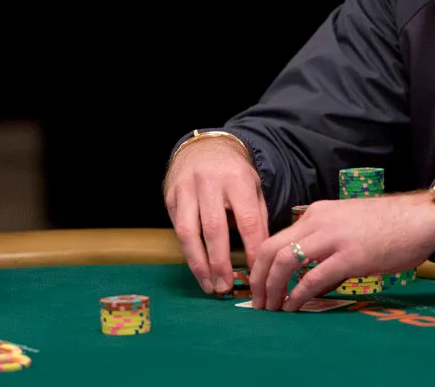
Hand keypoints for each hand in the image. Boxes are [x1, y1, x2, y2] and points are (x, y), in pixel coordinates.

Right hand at [163, 137, 268, 294]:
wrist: (205, 148)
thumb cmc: (234, 173)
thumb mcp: (254, 187)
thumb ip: (258, 218)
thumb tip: (263, 255)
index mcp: (237, 179)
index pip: (247, 219)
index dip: (252, 248)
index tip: (256, 272)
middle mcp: (210, 182)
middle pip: (214, 228)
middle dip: (220, 262)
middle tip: (226, 287)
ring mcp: (186, 189)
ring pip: (189, 232)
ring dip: (198, 264)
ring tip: (209, 285)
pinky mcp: (171, 197)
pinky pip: (178, 229)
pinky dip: (188, 252)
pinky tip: (198, 268)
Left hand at [249, 192, 434, 311]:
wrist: (421, 218)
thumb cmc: (389, 225)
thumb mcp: (347, 227)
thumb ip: (325, 248)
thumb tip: (310, 281)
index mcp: (317, 213)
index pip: (276, 238)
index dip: (261, 266)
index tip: (258, 286)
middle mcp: (319, 221)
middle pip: (272, 249)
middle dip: (259, 279)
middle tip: (258, 302)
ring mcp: (334, 238)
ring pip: (285, 261)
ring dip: (273, 289)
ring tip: (273, 308)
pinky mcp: (350, 256)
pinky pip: (313, 278)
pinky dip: (298, 295)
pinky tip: (295, 307)